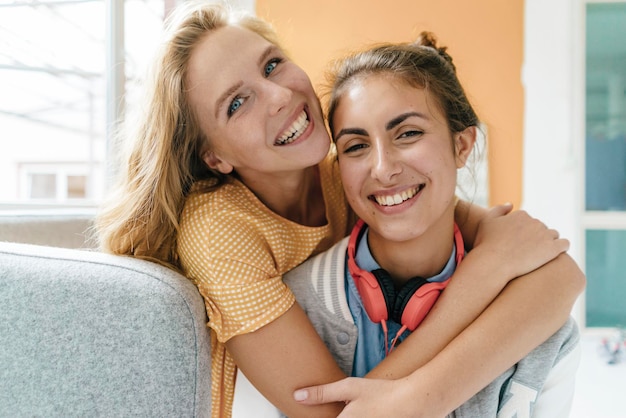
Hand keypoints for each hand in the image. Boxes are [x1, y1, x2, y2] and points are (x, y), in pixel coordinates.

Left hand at [294, 377, 442, 417]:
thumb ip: (322, 393)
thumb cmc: (382, 394)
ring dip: (347, 417)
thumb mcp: (349, 388)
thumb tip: (297, 395)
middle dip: (333, 416)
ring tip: (357, 409)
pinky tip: (365, 413)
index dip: (315, 417)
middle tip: (345, 407)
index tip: (315, 414)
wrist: (414, 402)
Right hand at [472, 203, 569, 279]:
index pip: (529, 221)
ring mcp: (545, 235)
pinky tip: (554, 255)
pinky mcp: (553, 248)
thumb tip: (511, 204)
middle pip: (541, 227)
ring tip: (541, 254)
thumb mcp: (487, 221)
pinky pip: (565, 244)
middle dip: (537, 237)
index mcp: (521, 215)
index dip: (525, 232)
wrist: (493, 263)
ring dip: (549, 242)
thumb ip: (499, 209)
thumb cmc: (487, 244)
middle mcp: (535, 222)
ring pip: (553, 235)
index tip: (520, 242)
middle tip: (529, 251)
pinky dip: (561, 247)